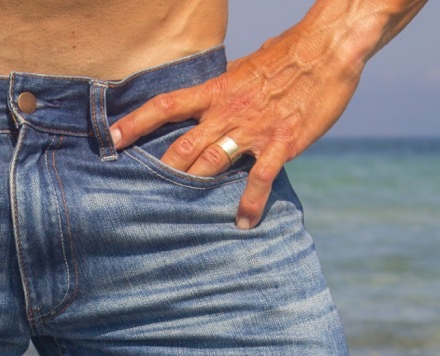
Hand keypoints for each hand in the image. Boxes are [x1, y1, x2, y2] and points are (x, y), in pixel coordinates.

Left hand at [109, 24, 365, 229]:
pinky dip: (250, 203)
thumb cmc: (287, 57)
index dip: (136, 123)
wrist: (328, 48)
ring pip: (212, 163)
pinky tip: (244, 223)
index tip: (111, 140)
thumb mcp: (245, 70)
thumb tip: (206, 102)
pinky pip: (260, 178)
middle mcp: (228, 110)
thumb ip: (223, 91)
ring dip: (194, 190)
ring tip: (179, 216)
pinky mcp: (282, 142)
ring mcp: (254, 128)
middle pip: (183, 145)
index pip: (166, 105)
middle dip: (160, 172)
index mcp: (216, 90)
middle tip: (139, 195)